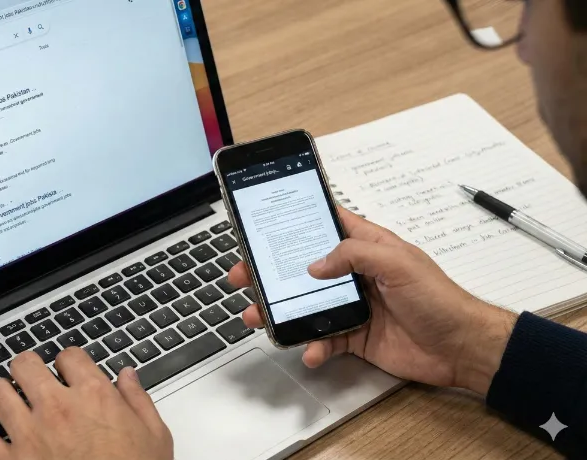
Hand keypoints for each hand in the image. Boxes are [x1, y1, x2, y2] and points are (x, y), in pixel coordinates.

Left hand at [0, 348, 172, 459]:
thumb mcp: (154, 436)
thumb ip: (138, 400)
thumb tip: (128, 376)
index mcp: (94, 396)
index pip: (69, 356)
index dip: (68, 361)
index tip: (68, 370)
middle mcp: (58, 408)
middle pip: (25, 365)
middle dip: (27, 367)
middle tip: (31, 376)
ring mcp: (30, 434)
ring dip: (1, 391)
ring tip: (6, 395)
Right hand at [229, 207, 517, 395]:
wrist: (460, 348)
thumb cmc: (439, 298)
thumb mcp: (398, 263)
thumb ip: (355, 255)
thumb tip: (315, 264)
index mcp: (367, 247)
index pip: (329, 224)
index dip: (301, 219)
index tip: (269, 218)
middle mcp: (356, 274)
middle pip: (305, 268)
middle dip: (272, 271)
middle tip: (244, 274)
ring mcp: (354, 306)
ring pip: (306, 305)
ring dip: (281, 311)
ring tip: (257, 315)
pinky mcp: (355, 336)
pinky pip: (325, 339)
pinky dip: (313, 346)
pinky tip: (309, 350)